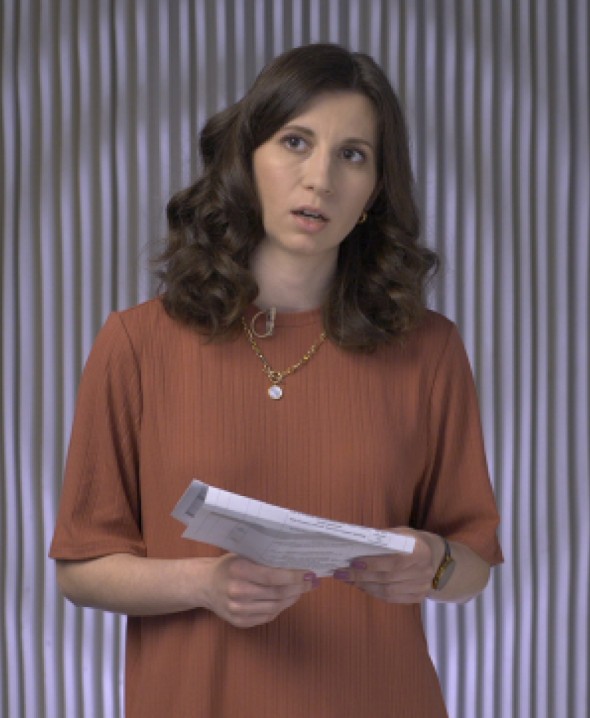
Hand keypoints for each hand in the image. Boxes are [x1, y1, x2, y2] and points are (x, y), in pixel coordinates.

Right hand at [202, 553, 319, 627]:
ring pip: (275, 607)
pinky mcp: (240, 623)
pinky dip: (281, 607)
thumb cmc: (229, 566)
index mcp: (238, 570)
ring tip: (301, 589)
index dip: (294, 576)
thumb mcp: (244, 555)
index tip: (309, 573)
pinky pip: (268, 616)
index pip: (273, 576)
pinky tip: (287, 599)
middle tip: (311, 582)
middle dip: (298, 588)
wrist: (205, 585)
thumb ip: (265, 559)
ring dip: (293, 598)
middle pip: (277, 593)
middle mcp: (237, 591)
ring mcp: (238, 610)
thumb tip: (296, 561)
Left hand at [333, 529, 443, 603]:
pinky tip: (362, 586)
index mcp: (420, 552)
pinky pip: (392, 599)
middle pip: (388, 578)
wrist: (433, 556)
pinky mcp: (418, 597)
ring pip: (388, 592)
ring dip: (364, 586)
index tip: (353, 562)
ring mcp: (422, 587)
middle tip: (341, 573)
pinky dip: (374, 593)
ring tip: (348, 580)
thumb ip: (383, 538)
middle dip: (361, 577)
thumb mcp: (400, 533)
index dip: (373, 564)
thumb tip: (357, 544)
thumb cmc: (410, 541)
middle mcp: (424, 572)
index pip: (394, 562)